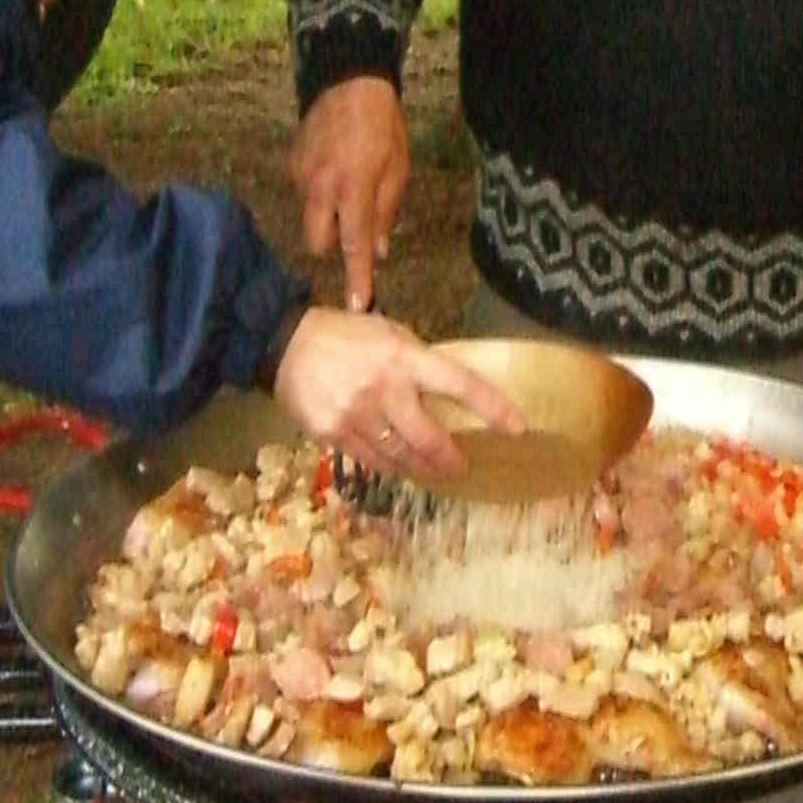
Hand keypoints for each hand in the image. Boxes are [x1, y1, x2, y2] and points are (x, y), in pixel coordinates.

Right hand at [270, 308, 522, 480]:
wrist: (285, 344)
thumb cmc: (345, 335)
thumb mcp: (388, 332)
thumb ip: (416, 360)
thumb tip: (447, 389)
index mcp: (403, 357)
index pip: (459, 383)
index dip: (491, 407)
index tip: (517, 427)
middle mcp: (384, 389)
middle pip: (428, 437)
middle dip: (450, 458)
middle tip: (462, 466)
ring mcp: (357, 415)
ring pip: (400, 456)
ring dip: (421, 468)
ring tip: (434, 471)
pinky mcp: (333, 435)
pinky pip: (370, 460)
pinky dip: (389, 466)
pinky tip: (397, 466)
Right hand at [289, 76, 407, 310]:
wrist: (348, 81)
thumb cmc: (383, 126)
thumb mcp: (398, 169)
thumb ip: (385, 213)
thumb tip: (377, 251)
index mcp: (352, 189)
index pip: (353, 246)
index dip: (356, 278)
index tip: (355, 306)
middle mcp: (320, 188)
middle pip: (318, 243)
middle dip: (334, 243)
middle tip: (354, 221)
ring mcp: (300, 177)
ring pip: (310, 218)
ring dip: (327, 214)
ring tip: (347, 182)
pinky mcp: (290, 165)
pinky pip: (304, 194)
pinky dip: (318, 192)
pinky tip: (333, 167)